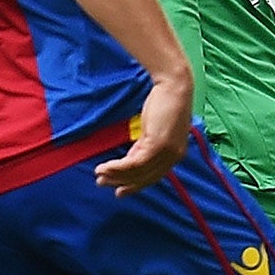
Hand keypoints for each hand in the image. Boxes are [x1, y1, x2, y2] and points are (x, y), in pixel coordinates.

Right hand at [95, 72, 190, 195]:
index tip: (118, 189)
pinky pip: (134, 163)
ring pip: (138, 172)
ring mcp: (167, 152)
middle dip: (122, 182)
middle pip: (145, 177)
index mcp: (175, 154)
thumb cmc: (164, 102)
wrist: (173, 86)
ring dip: (115, 175)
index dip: (134, 184)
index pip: (153, 176)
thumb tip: (130, 158)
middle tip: (102, 183)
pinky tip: (104, 166)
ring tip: (98, 174)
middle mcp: (173, 156)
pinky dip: (117, 167)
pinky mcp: (157, 145)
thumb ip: (144, 145)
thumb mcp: (153, 129)